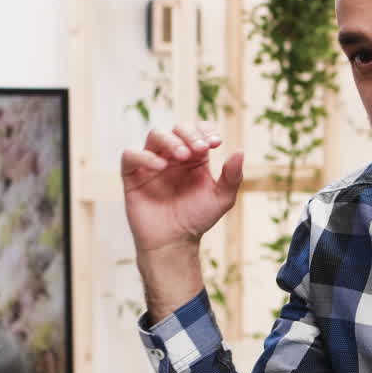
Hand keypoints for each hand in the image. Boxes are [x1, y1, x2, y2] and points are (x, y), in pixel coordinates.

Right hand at [121, 122, 242, 253]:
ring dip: (170, 140)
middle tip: (199, 149)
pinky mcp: (133, 175)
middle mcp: (173, 156)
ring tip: (182, 155)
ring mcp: (152, 163)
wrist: (173, 243)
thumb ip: (232, 176)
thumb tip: (240, 151)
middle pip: (177, 128)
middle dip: (189, 134)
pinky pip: (131, 155)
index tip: (215, 143)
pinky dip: (144, 156)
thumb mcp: (221, 199)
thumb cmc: (196, 220)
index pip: (198, 131)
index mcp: (194, 158)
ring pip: (155, 135)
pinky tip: (160, 166)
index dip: (206, 130)